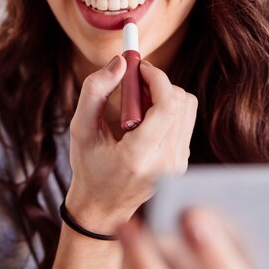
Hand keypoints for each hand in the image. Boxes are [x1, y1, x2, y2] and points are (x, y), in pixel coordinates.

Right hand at [66, 56, 196, 229]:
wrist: (103, 206)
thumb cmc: (89, 166)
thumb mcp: (81, 128)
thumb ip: (95, 90)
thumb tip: (120, 62)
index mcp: (138, 157)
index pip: (167, 107)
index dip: (157, 78)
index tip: (140, 66)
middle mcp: (165, 164)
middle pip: (180, 103)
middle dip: (158, 83)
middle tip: (134, 82)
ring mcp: (178, 166)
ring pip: (187, 108)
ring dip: (164, 95)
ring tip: (138, 104)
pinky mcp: (183, 162)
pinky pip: (185, 121)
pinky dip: (168, 110)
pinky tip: (145, 120)